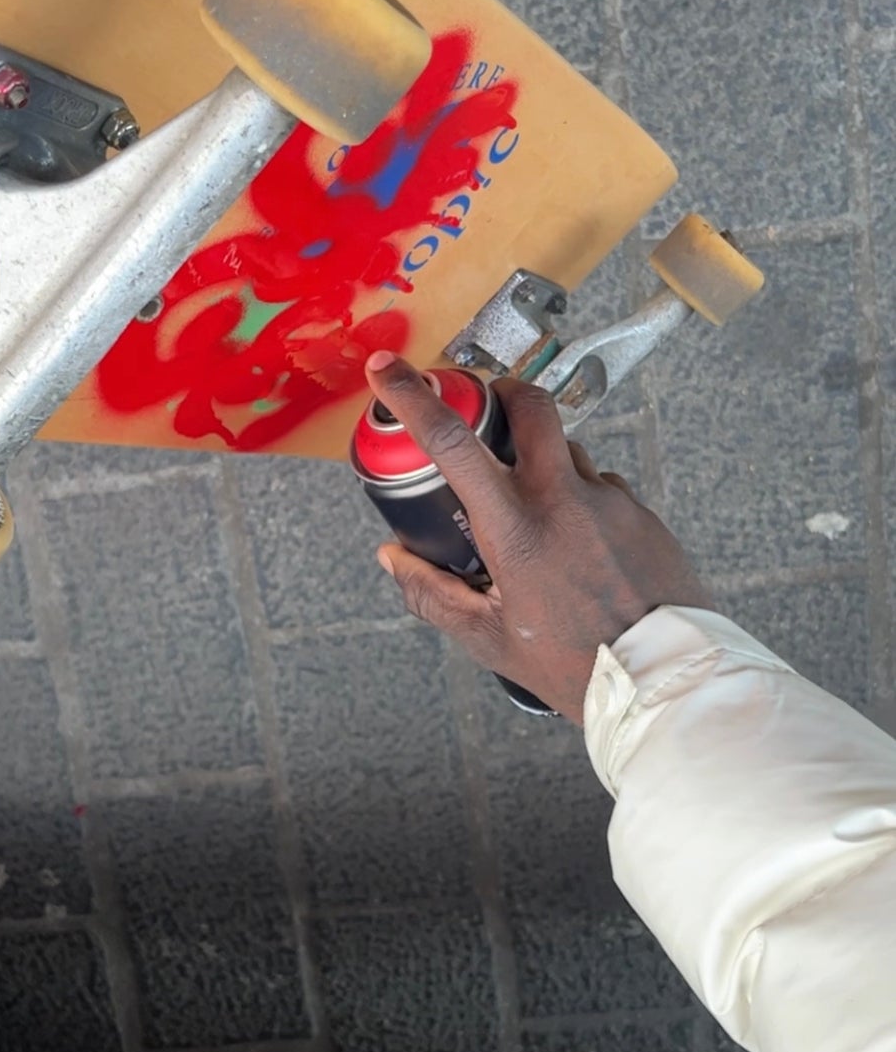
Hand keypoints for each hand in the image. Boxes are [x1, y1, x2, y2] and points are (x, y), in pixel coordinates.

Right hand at [364, 351, 712, 723]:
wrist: (663, 680)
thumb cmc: (577, 667)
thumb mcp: (489, 638)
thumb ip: (433, 594)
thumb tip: (393, 559)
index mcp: (515, 528)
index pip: (453, 442)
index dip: (412, 396)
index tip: (387, 370)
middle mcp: (564, 499)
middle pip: (529, 404)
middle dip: (499, 393)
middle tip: (482, 410)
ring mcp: (610, 500)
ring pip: (568, 450)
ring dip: (542, 459)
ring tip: (531, 510)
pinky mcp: (642, 513)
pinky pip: (602, 488)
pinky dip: (579, 499)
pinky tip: (576, 545)